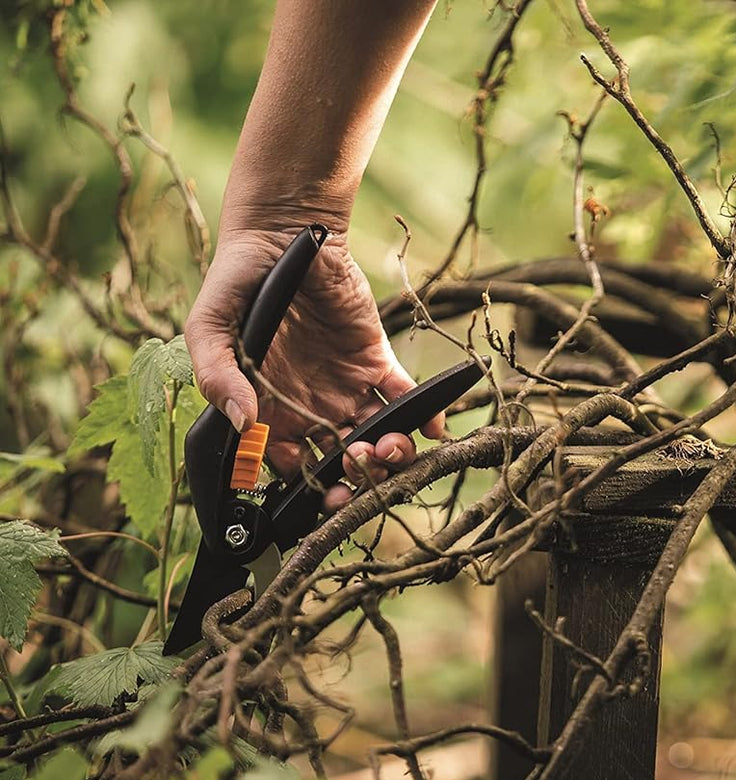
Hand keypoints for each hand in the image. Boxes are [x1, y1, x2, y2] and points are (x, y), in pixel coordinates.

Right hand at [185, 225, 444, 511]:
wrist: (283, 233)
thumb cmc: (237, 281)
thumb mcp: (210, 326)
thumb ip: (217, 375)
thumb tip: (242, 424)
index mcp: (269, 411)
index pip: (291, 468)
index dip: (309, 489)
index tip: (324, 493)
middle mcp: (310, 408)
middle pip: (340, 463)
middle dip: (356, 478)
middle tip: (361, 467)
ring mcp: (347, 388)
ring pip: (375, 437)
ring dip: (390, 453)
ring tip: (388, 447)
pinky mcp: (377, 362)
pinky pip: (405, 397)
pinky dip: (423, 415)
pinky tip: (429, 425)